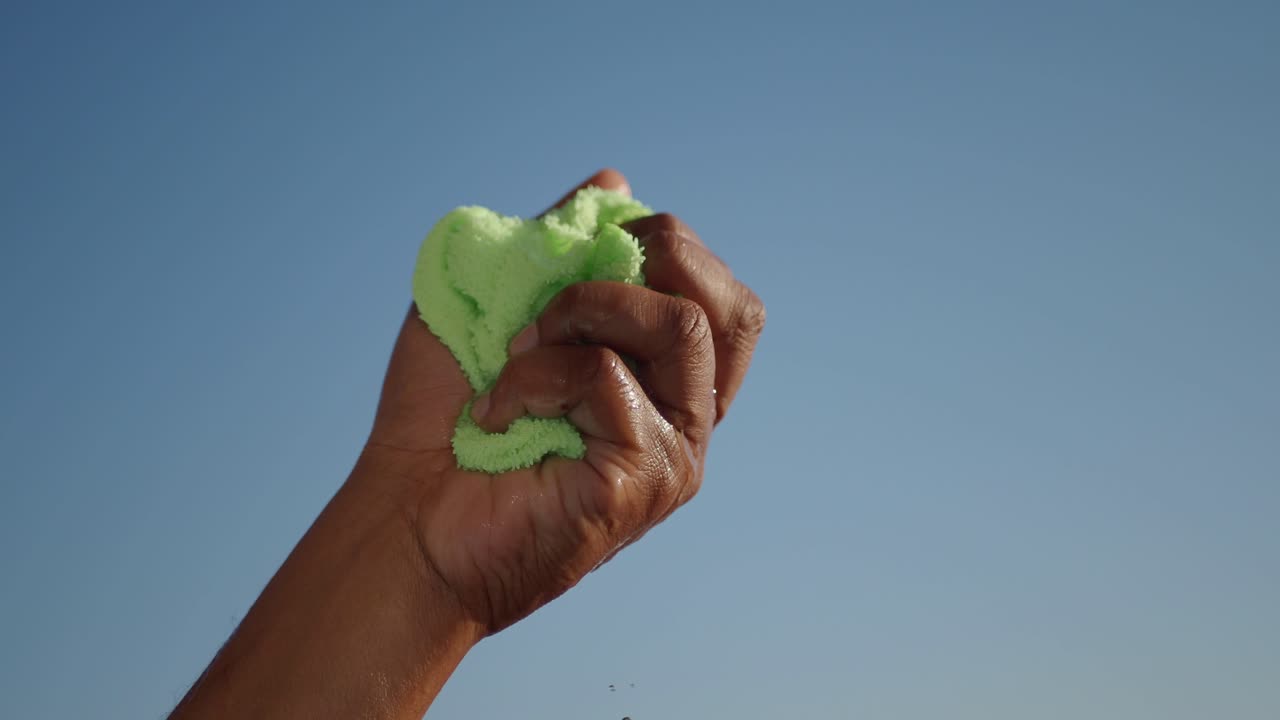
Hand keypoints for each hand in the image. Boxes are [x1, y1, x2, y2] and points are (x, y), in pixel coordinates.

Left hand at [365, 169, 765, 633]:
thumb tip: (613, 185)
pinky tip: (497, 413)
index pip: (720, 297)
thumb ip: (558, 245)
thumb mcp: (497, 301)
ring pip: (681, 327)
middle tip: (563, 294)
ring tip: (519, 351)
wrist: (405, 511)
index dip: (664, 249)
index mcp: (665, 379)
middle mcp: (686, 418)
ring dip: (584, 311)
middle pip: (730, 307)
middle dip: (649, 260)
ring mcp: (674, 454)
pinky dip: (538, 374)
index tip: (577, 259)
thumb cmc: (446, 415)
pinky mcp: (644, 480)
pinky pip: (609, 378)